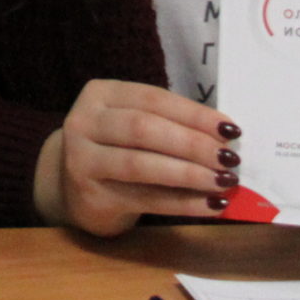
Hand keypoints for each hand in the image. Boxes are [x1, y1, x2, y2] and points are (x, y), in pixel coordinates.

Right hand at [35, 80, 242, 237]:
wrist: (69, 185)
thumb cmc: (115, 149)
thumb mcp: (132, 125)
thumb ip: (169, 125)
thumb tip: (225, 138)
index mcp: (100, 94)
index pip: (153, 99)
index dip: (193, 114)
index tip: (230, 129)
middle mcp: (84, 122)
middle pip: (143, 128)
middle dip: (192, 143)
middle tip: (229, 158)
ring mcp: (82, 160)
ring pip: (141, 164)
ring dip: (189, 173)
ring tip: (224, 181)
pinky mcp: (91, 196)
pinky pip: (145, 199)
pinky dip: (184, 203)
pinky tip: (211, 205)